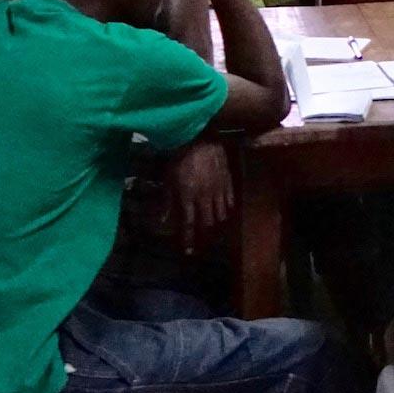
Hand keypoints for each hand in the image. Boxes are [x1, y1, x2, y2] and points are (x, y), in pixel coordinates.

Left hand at [151, 140, 234, 255]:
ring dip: (216, 223)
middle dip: (205, 233)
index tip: (189, 252)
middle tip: (202, 239)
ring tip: (212, 225)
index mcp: (188, 197)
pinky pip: (230, 202)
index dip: (189, 239)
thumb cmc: (181, 159)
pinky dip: (227, 210)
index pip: (189, 224)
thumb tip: (162, 220)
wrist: (202, 140)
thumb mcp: (169, 180)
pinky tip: (225, 211)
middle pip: (208, 222)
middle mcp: (205, 198)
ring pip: (221, 214)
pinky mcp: (228, 183)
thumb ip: (168, 201)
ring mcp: (219, 191)